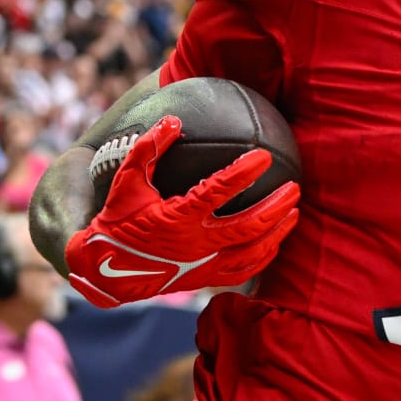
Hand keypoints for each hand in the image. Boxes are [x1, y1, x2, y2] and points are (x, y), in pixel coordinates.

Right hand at [65, 117, 299, 306]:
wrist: (106, 272)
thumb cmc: (117, 221)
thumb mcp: (127, 183)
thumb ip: (148, 150)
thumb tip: (174, 120)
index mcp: (178, 218)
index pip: (218, 192)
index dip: (242, 173)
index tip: (262, 156)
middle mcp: (195, 244)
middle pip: (248, 226)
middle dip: (276, 206)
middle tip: (295, 187)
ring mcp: (203, 265)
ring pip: (252, 252)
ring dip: (277, 232)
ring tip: (294, 213)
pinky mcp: (205, 279)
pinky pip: (243, 272)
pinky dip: (263, 257)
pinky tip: (275, 243)